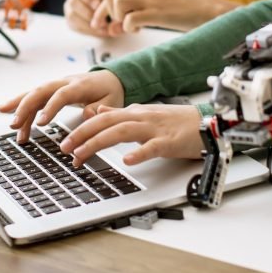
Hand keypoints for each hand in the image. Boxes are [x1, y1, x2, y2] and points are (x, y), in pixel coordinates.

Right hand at [0, 71, 124, 143]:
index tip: (41, 124)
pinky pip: (36, 99)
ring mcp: (56, 86)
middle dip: (25, 106)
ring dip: (20, 108)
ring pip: (34, 94)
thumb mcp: (113, 101)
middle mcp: (64, 82)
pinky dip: (24, 110)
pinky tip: (17, 125)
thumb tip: (88, 114)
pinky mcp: (52, 92)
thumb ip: (101, 108)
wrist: (110, 78)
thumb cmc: (110, 91)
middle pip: (41, 91)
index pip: (61, 95)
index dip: (50, 108)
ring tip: (12, 127)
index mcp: (80, 85)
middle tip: (15, 123)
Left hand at [59, 103, 203, 166]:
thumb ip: (121, 114)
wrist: (207, 122)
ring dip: (99, 143)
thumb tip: (97, 111)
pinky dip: (139, 152)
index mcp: (134, 112)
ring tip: (82, 155)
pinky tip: (127, 161)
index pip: (102, 117)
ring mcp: (154, 128)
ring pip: (122, 132)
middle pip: (106, 122)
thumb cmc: (176, 122)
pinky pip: (152, 147)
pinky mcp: (169, 141)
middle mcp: (141, 117)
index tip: (66, 142)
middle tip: (65, 149)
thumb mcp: (144, 114)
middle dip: (82, 134)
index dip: (82, 129)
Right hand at [63, 0, 108, 36]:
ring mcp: (68, 8)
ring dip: (88, 24)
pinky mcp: (69, 20)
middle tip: (103, 22)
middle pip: (73, 2)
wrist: (99, 7)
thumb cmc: (105, 0)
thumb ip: (108, 1)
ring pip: (72, 16)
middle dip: (88, 13)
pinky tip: (99, 32)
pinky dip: (88, 31)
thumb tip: (110, 10)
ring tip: (103, 29)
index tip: (99, 6)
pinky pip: (75, 26)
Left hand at [99, 0, 238, 34]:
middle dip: (107, 14)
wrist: (205, 9)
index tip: (103, 26)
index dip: (102, 11)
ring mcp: (149, 1)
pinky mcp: (157, 13)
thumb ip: (132, 14)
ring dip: (118, 18)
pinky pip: (131, 19)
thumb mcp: (152, 7)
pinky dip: (129, 27)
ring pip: (117, 3)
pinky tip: (140, 30)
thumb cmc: (179, 11)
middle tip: (118, 27)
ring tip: (130, 27)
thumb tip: (111, 28)